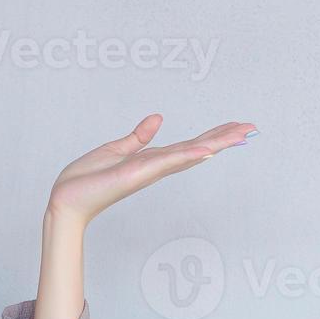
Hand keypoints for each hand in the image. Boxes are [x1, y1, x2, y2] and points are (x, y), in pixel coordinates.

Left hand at [45, 114, 258, 224]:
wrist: (67, 199)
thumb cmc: (86, 180)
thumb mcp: (115, 150)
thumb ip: (138, 137)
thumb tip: (158, 119)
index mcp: (152, 161)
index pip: (188, 146)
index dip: (213, 136)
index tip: (236, 127)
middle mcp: (156, 167)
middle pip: (197, 149)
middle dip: (224, 138)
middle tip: (252, 127)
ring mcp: (150, 171)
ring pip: (190, 153)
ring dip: (217, 143)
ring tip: (242, 133)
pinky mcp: (138, 173)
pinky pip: (167, 161)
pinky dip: (188, 155)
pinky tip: (208, 149)